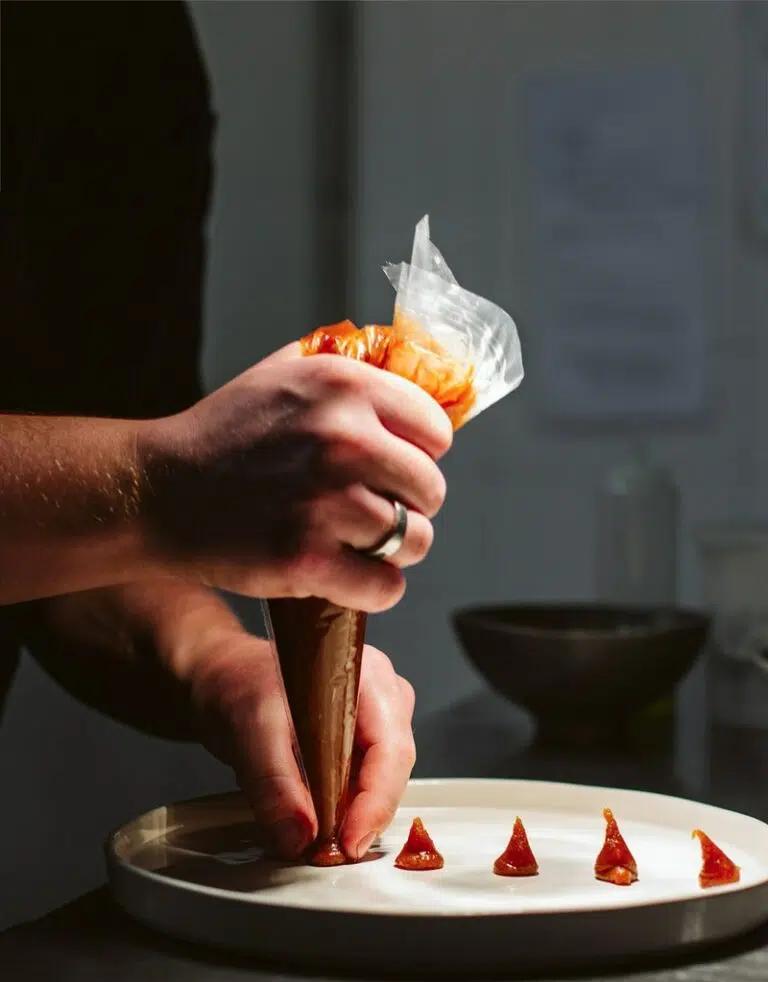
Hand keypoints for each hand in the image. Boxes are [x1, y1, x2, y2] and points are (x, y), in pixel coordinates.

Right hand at [138, 343, 452, 611]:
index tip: (389, 469)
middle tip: (369, 511)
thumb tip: (420, 376)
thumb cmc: (224, 434)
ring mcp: (326, 502)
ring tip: (354, 543)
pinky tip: (344, 574)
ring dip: (392, 551)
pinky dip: (373, 590)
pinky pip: (386, 587)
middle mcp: (343, 438)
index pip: (436, 431)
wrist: (157, 490)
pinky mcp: (306, 560)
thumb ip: (350, 369)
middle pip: (431, 490)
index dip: (417, 455)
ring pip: (416, 542)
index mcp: (344, 385)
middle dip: (408, 506)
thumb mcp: (284, 372)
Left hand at [190, 628, 415, 858]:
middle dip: (362, 814)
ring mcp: (375, 721)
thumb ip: (274, 784)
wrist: (222, 677)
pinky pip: (363, 783)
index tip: (350, 843)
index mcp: (368, 678)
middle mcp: (382, 697)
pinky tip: (314, 818)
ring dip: (350, 814)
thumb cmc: (239, 682)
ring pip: (380, 781)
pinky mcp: (361, 743)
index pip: (391, 750)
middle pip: (391, 769)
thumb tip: (299, 837)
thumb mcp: (250, 728)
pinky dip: (341, 808)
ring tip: (315, 835)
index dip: (375, 803)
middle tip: (326, 850)